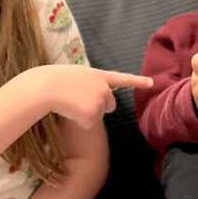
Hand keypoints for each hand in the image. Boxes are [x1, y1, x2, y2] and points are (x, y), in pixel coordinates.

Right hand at [30, 65, 152, 128]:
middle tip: (79, 100)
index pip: (122, 78)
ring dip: (86, 113)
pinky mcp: (94, 115)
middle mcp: (104, 88)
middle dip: (99, 106)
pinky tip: (70, 110)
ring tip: (70, 103)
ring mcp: (100, 101)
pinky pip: (89, 123)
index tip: (151, 83)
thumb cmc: (53, 80)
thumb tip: (88, 100)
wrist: (46, 87)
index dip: (137, 81)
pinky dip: (80, 121)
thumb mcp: (76, 75)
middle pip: (110, 105)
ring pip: (98, 115)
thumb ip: (88, 84)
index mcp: (99, 75)